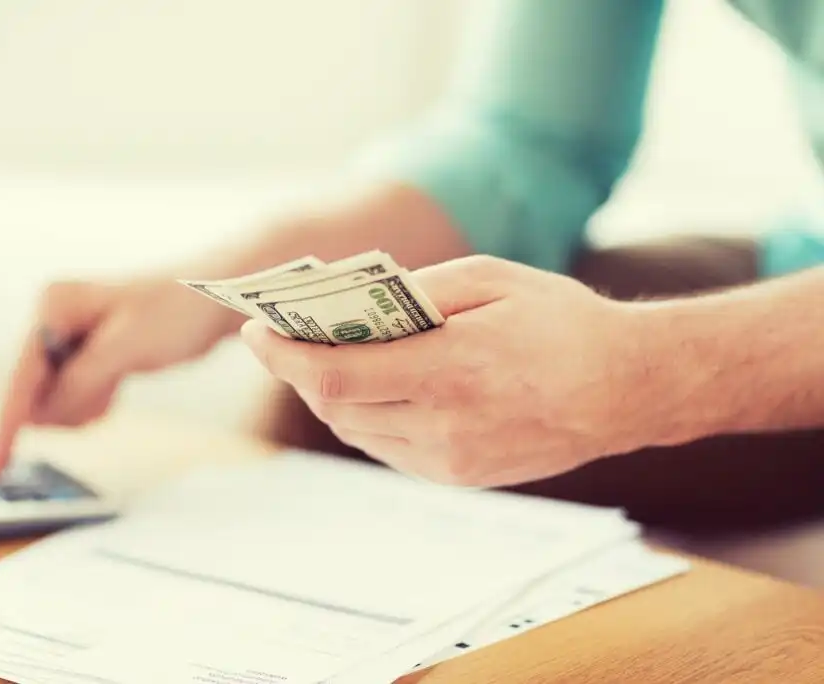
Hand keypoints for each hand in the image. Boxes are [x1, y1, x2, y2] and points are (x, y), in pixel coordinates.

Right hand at [0, 274, 233, 475]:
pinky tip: (118, 381)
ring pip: (57, 399)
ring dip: (86, 403)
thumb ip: (82, 381)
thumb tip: (43, 416)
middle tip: (111, 382)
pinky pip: (77, 395)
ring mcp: (69, 337)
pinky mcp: (88, 354)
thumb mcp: (127, 347)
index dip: (6, 425)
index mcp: (53, 305)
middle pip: (36, 392)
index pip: (20, 377)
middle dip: (68, 405)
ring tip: (121, 373)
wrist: (218, 298)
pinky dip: (96, 400)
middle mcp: (53, 319)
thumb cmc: (177, 311)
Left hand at [240, 255, 660, 487]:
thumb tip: (354, 307)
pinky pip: (388, 448)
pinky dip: (367, 416)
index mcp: (450, 370)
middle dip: (301, 370)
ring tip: (326, 358)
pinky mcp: (460, 477)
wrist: (627, 389)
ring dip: (332, 395)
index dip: (284, 355)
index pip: (335, 374)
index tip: (256, 331)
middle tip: (284, 338)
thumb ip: (415, 293)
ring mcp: (451, 461)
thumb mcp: (490, 279)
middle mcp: (443, 426)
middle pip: (336, 406)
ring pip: (358, 430)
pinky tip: (376, 387)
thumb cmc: (562, 322)